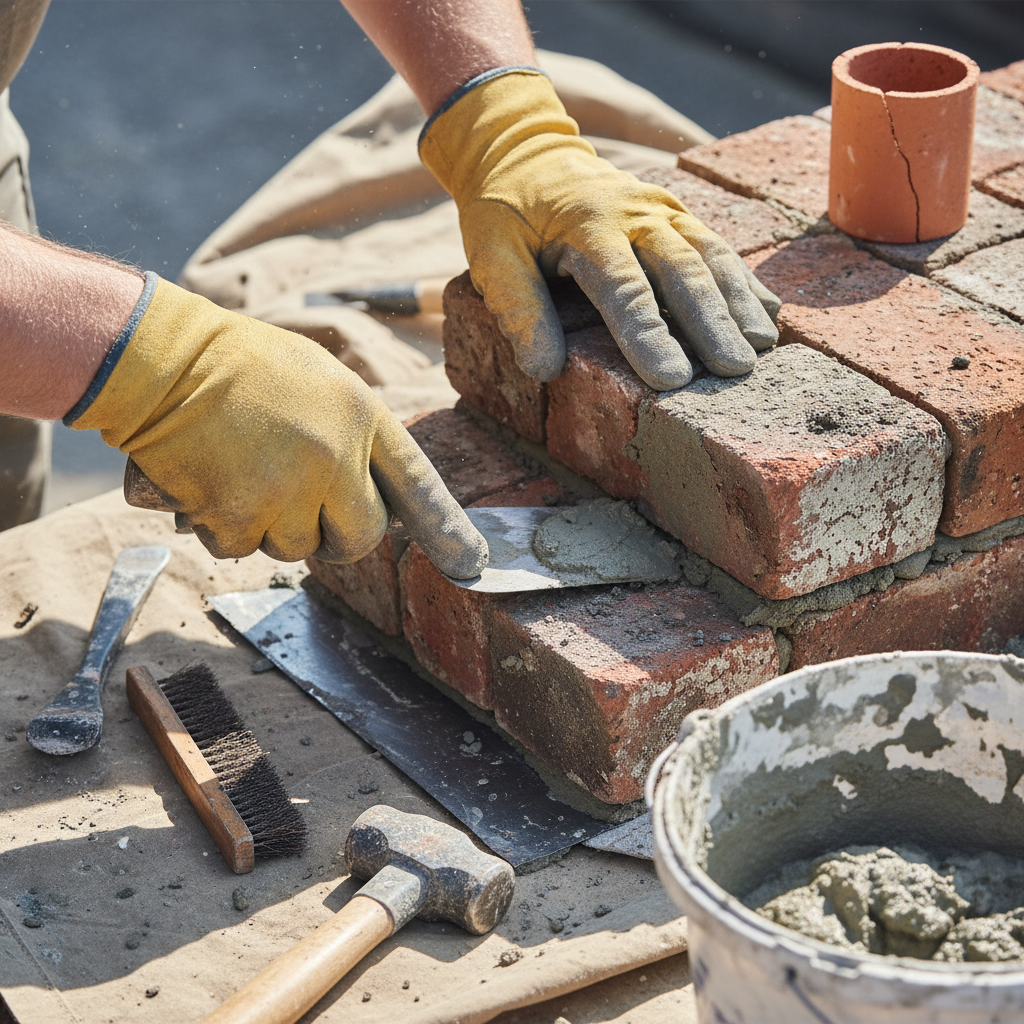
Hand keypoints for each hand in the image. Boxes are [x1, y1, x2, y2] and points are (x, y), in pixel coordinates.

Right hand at [68, 275, 487, 576]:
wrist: (159, 361)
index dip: (446, 528)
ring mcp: (288, 492)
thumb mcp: (322, 380)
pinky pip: (241, 548)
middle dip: (336, 535)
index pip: (417, 484)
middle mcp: (335, 459)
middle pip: (359, 539)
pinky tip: (210, 480)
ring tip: (243, 469)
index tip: (471, 562)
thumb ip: (353, 435)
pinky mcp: (237, 517)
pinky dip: (223, 526)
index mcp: (362, 416)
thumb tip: (372, 498)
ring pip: (294, 547)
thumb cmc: (240, 365)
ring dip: (271, 525)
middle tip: (306, 505)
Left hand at [420, 70, 779, 389]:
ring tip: (762, 348)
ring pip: (711, 256)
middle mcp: (637, 213)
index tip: (672, 379)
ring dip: (739, 303)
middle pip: (683, 272)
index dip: (649, 335)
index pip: (624, 288)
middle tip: (736, 370)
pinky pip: (717, 247)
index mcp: (589, 226)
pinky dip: (744, 282)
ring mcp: (663, 209)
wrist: (525, 149)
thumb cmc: (506, 212)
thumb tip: (544, 369)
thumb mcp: (492, 256)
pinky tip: (769, 314)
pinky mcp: (677, 213)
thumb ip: (518, 309)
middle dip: (712, 323)